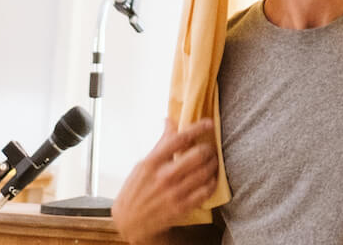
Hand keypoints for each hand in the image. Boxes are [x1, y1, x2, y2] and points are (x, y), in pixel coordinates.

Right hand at [111, 119, 218, 243]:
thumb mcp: (142, 165)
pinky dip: (212, 183)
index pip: (179, 139)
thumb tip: (170, 121)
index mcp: (152, 163)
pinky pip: (205, 192)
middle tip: (210, 148)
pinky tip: (211, 179)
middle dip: (208, 148)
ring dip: (213, 164)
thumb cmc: (135, 190)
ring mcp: (174, 193)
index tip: (208, 123)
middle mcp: (164, 176)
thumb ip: (161, 144)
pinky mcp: (182, 208)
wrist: (129, 222)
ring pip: (204, 172)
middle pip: (197, 155)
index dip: (197, 128)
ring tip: (213, 161)